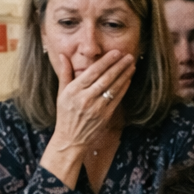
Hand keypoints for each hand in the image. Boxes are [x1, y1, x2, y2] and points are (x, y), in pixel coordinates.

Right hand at [40, 49, 133, 189]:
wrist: (71, 140)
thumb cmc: (65, 115)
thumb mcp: (61, 93)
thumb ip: (64, 73)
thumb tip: (62, 55)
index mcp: (74, 91)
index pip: (92, 72)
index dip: (106, 61)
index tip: (116, 52)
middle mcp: (85, 98)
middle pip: (105, 78)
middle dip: (118, 66)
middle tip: (128, 55)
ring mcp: (96, 108)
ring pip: (113, 87)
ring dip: (124, 75)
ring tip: (131, 65)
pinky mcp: (105, 116)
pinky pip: (116, 99)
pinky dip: (123, 88)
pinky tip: (128, 79)